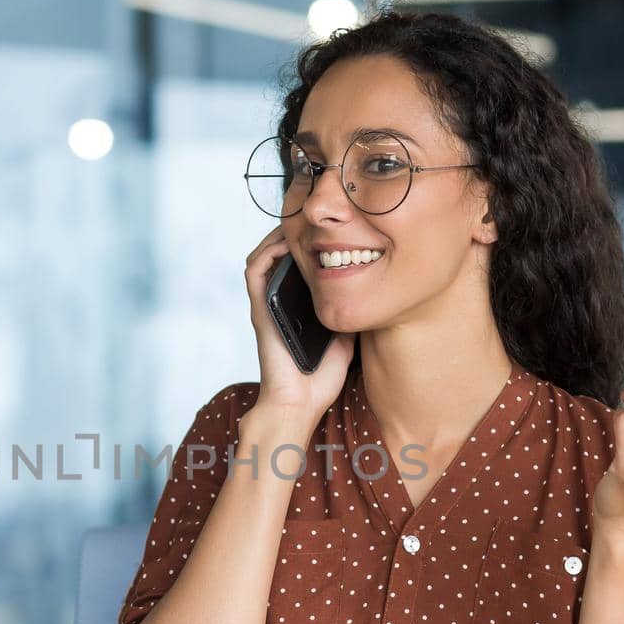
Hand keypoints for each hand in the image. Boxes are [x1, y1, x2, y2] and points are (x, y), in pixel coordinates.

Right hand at [242, 225, 354, 421]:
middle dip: (293, 233)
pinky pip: (254, 271)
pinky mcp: (259, 310)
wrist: (299, 404)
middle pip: (278, 256)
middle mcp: (277, 303)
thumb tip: (369, 295)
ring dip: (277, 236)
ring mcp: (266, 305)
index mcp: (295, 309)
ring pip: (262, 257)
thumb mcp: (346, 339)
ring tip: (299, 223)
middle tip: (314, 219)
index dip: (308, 245)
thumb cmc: (319, 380)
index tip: (329, 230)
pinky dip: (266, 250)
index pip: (296, 268)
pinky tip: (286, 241)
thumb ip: (350, 315)